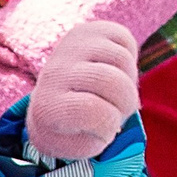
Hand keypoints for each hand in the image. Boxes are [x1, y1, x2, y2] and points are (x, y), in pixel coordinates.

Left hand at [25, 18, 141, 162]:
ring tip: (114, 94)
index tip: (102, 130)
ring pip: (123, 60)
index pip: (94, 111)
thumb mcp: (81, 145)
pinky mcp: (89, 30)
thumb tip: (111, 118)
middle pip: (114, 82)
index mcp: (48, 107)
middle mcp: (55, 72)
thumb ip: (97, 138)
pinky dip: (129, 61)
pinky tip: (113, 72)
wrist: (55, 98)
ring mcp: (71, 47)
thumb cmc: (72, 129)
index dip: (109, 125)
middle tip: (117, 111)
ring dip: (129, 82)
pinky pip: (126, 41)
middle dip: (125, 103)